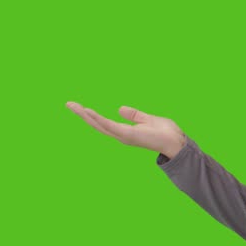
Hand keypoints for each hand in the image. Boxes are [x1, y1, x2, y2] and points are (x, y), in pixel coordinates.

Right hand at [66, 101, 183, 156]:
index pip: (103, 122)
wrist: (176, 141)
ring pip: (99, 125)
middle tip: (69, 104)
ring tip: (73, 106)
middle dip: (82, 115)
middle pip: (97, 124)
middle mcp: (121, 135)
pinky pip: (109, 126)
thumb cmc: (166, 133)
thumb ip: (134, 115)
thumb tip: (120, 108)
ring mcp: (123, 136)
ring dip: (85, 115)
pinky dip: (98, 119)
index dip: (90, 115)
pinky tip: (88, 112)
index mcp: (125, 131)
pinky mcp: (127, 135)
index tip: (79, 106)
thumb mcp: (148, 119)